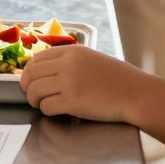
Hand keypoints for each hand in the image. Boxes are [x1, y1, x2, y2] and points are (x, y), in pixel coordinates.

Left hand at [20, 44, 149, 121]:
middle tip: (32, 96)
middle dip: (27, 87)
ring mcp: (69, 82)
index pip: (37, 58)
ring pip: (35, 91)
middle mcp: (68, 64)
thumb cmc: (119, 79)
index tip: (29, 80)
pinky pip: (46, 107)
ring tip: (43, 105)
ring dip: (35, 101)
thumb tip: (46, 71)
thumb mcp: (93, 59)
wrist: (137, 94)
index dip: (28, 71)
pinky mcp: (72, 102)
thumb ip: (71, 62)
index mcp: (73, 51)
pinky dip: (47, 111)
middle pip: (31, 74)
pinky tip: (57, 112)